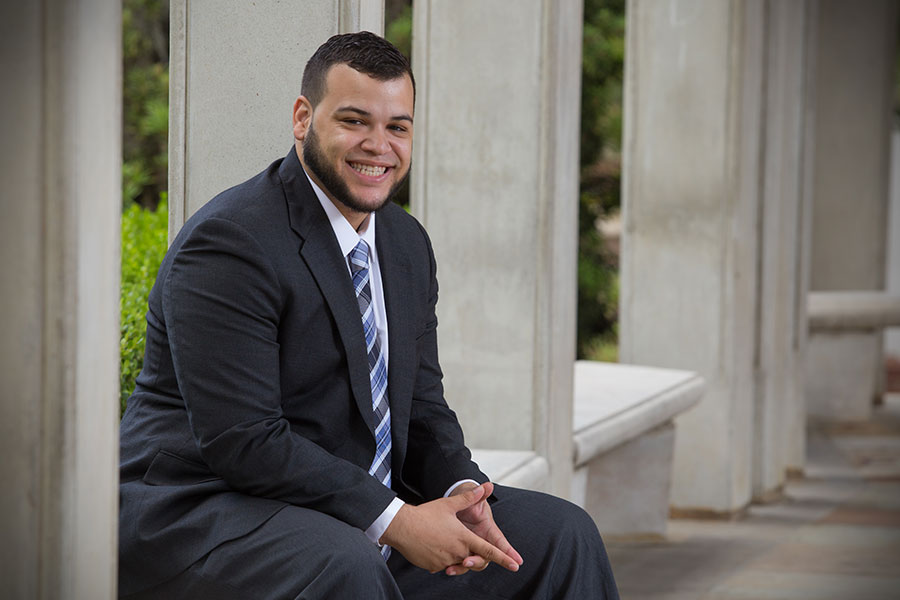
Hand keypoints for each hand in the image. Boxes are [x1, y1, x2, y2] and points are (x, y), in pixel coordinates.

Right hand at [379, 484, 520, 574]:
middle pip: (472, 559)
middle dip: (472, 556)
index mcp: (464, 538)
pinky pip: (443, 565)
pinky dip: (443, 558)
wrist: (402, 527)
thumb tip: (486, 487)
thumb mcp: (449, 504)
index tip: (515, 565)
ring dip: (455, 555)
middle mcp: (457, 552)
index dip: (504, 558)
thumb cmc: (426, 515)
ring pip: (457, 563)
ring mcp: (445, 561)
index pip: (489, 551)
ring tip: (443, 540)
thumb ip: (469, 498)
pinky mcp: (434, 566)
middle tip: (459, 542)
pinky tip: (434, 545)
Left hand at [444, 482, 523, 575]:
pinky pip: (456, 561)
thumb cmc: (468, 501)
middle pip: (485, 557)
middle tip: (467, 562)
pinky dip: (450, 565)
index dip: (509, 552)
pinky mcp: (458, 550)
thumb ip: (479, 494)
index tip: (517, 562)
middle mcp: (481, 540)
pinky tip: (440, 569)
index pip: (500, 542)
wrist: (454, 503)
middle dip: (477, 561)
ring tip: (450, 569)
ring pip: (471, 562)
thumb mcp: (473, 497)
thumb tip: (488, 485)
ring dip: (461, 567)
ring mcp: (470, 546)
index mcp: (488, 529)